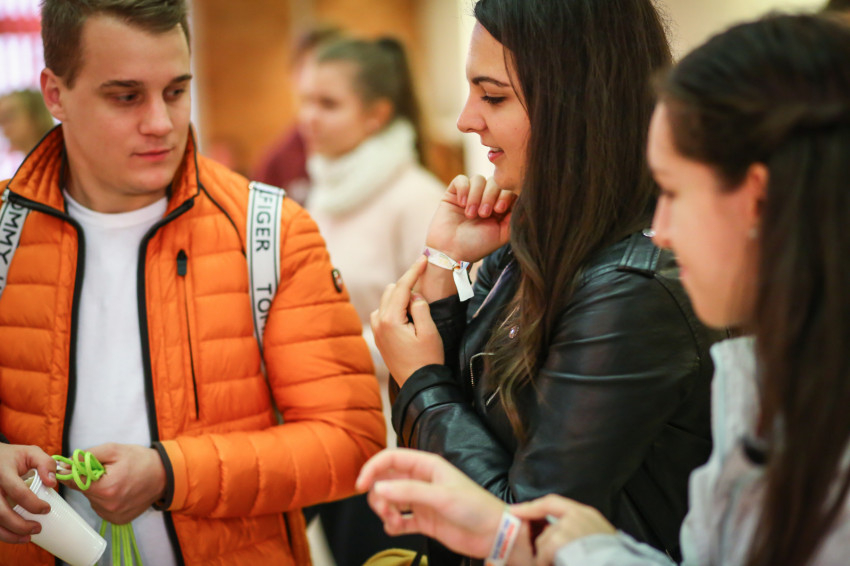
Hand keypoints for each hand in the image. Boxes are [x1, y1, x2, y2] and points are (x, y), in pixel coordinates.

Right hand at [0, 443, 56, 542]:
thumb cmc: (11, 457)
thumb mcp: (30, 453)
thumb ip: (46, 463)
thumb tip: (52, 482)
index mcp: (3, 472)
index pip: (18, 492)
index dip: (34, 504)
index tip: (47, 509)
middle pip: (1, 512)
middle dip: (20, 525)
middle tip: (38, 528)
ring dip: (10, 535)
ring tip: (27, 538)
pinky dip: (3, 533)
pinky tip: (15, 535)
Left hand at [62, 443, 165, 524]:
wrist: (164, 475)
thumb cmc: (140, 460)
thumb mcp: (114, 449)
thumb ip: (88, 455)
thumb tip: (67, 462)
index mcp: (106, 487)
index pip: (74, 482)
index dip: (71, 472)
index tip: (69, 467)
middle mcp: (108, 505)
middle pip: (84, 491)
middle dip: (89, 480)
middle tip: (105, 470)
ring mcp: (114, 515)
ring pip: (93, 500)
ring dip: (98, 490)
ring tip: (115, 480)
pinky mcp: (118, 520)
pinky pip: (102, 508)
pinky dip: (106, 500)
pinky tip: (119, 491)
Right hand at [357, 449, 522, 558]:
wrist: (494, 534)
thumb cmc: (475, 507)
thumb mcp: (441, 496)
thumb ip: (409, 491)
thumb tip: (378, 487)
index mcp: (427, 466)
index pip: (391, 458)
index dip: (373, 468)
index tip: (361, 485)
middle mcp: (422, 481)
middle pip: (386, 480)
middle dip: (379, 495)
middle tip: (385, 510)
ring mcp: (421, 502)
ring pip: (390, 501)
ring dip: (385, 511)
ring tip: (395, 521)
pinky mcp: (423, 521)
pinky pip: (398, 521)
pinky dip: (393, 525)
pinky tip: (398, 529)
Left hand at [371, 256, 443, 385]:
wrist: (419, 385)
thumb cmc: (427, 359)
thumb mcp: (429, 332)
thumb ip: (420, 308)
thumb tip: (414, 296)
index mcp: (390, 320)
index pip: (401, 287)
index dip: (413, 271)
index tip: (424, 258)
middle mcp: (379, 322)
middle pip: (391, 291)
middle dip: (407, 285)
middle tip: (425, 284)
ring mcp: (376, 330)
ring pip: (386, 301)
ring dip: (400, 297)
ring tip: (418, 306)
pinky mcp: (378, 337)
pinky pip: (384, 313)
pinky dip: (395, 308)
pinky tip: (408, 316)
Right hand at [426, 175, 516, 262]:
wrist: (451, 252)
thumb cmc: (477, 246)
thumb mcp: (502, 234)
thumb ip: (517, 219)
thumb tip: (530, 204)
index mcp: (500, 207)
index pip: (509, 189)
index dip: (507, 195)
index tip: (500, 210)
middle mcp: (486, 198)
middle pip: (495, 181)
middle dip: (491, 196)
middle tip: (484, 214)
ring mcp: (470, 194)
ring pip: (479, 179)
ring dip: (476, 196)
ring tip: (471, 214)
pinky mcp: (454, 192)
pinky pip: (461, 179)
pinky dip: (464, 189)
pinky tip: (461, 204)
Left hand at [511, 495, 615, 565]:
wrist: (619, 565)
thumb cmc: (613, 558)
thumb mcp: (599, 537)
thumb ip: (581, 530)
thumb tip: (557, 536)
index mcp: (585, 513)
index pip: (552, 502)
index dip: (532, 507)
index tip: (515, 510)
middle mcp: (575, 516)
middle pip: (547, 530)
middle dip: (546, 548)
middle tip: (554, 560)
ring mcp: (566, 528)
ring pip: (543, 544)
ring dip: (548, 559)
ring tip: (563, 563)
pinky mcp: (559, 541)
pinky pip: (542, 554)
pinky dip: (545, 563)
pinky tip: (559, 564)